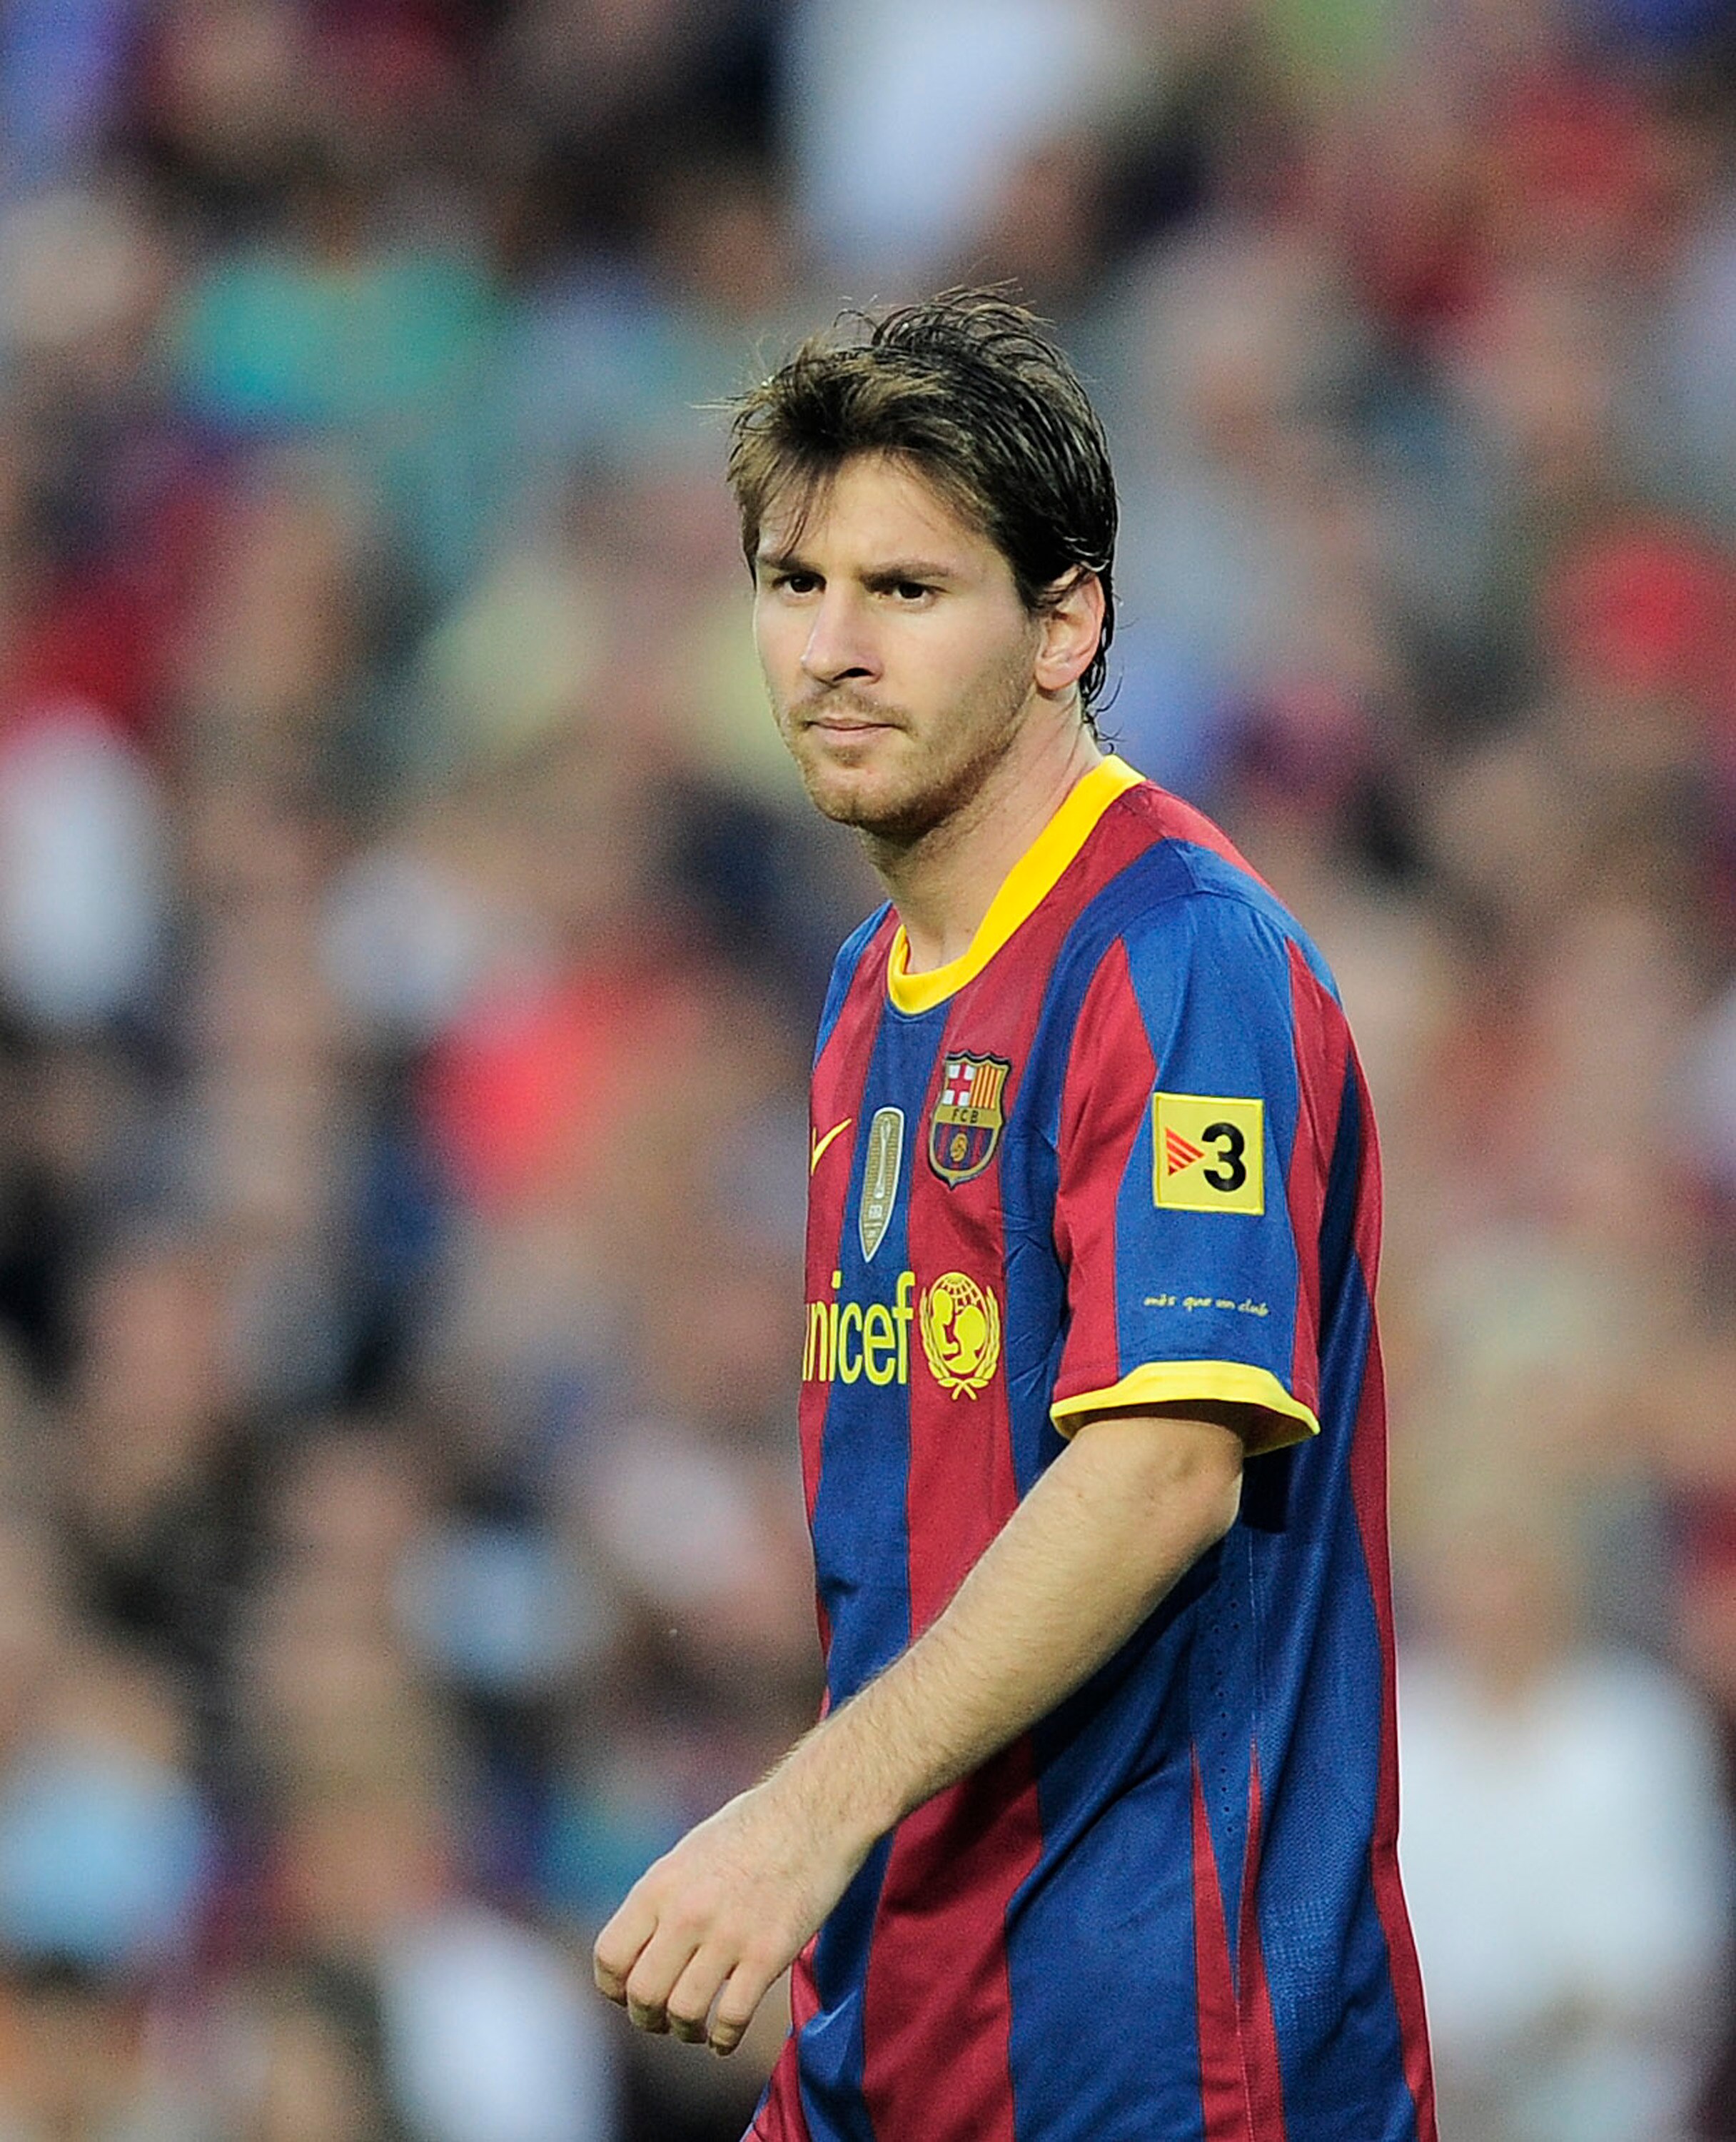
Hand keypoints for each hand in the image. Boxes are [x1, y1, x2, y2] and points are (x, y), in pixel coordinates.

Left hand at [592, 1771, 867, 2054]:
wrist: (817, 1810)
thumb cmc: (757, 1826)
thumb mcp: (691, 1852)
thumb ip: (665, 1899)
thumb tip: (646, 1946)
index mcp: (661, 1884)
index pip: (609, 1957)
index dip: (613, 1987)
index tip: (629, 1995)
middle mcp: (687, 1913)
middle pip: (641, 1995)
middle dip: (647, 2017)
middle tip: (662, 2019)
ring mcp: (728, 1936)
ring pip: (683, 2014)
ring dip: (685, 2031)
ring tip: (695, 2029)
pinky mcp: (768, 1955)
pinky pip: (732, 2018)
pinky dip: (723, 2039)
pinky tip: (725, 2036)